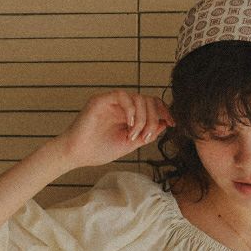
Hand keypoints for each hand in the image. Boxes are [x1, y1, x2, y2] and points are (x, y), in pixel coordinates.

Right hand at [53, 90, 174, 168]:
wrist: (77, 155)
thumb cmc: (98, 150)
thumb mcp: (129, 144)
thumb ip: (145, 134)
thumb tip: (164, 125)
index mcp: (128, 115)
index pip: (151, 105)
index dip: (164, 111)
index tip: (172, 123)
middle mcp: (121, 106)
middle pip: (148, 100)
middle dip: (153, 119)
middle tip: (146, 137)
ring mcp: (111, 102)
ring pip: (138, 98)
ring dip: (142, 118)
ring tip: (134, 136)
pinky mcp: (101, 100)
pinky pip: (123, 96)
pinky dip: (131, 111)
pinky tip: (129, 126)